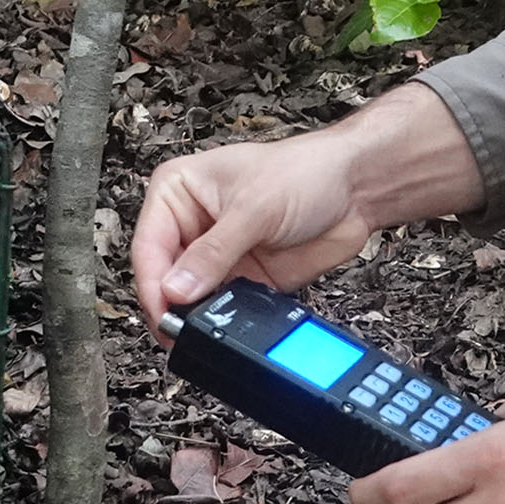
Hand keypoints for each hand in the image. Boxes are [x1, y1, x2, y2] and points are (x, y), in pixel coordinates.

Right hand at [130, 85, 484, 333]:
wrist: (355, 189)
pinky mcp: (242, 279)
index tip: (163, 312)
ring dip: (195, 316)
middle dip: (171, 305)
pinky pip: (221, 309)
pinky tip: (227, 327)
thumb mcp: (254, 207)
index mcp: (179, 192)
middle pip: (162, 277)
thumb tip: (177, 289)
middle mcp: (191, 224)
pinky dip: (221, 321)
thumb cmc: (306, 172)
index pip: (148, 245)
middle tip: (180, 331)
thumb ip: (213, 252)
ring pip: (189, 298)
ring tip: (202, 331)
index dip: (152, 283)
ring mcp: (216, 255)